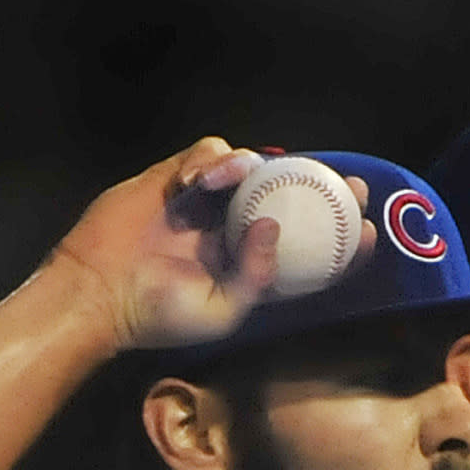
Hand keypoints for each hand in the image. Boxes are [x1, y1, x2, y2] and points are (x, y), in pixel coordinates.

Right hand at [47, 139, 371, 351]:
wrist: (101, 292)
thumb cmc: (161, 315)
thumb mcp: (223, 311)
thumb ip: (257, 276)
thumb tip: (275, 227)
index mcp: (253, 265)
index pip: (309, 248)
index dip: (342, 240)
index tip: (368, 232)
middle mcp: (237, 229)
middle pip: (292, 198)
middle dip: (324, 187)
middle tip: (353, 185)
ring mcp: (209, 202)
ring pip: (254, 168)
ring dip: (261, 168)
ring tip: (247, 178)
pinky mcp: (179, 178)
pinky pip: (209, 154)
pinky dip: (213, 159)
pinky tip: (204, 179)